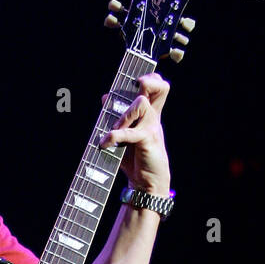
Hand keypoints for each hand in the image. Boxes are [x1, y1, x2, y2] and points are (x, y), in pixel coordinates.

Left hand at [99, 72, 170, 197]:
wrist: (147, 185)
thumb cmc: (135, 160)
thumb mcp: (124, 136)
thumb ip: (116, 117)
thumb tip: (105, 97)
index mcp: (150, 115)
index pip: (157, 87)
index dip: (150, 78)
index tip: (136, 80)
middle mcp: (153, 118)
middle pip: (159, 86)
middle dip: (146, 81)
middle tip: (134, 87)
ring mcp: (152, 127)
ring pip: (140, 103)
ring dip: (123, 114)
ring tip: (114, 129)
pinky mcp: (147, 140)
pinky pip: (129, 130)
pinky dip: (113, 135)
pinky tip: (104, 142)